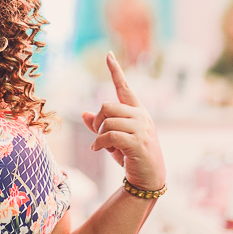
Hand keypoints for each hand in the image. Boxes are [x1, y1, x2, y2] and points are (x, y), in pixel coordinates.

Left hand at [81, 51, 165, 191]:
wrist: (148, 178)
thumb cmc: (131, 157)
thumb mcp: (114, 140)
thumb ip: (101, 126)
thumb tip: (84, 113)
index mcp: (137, 111)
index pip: (124, 87)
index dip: (115, 70)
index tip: (108, 55)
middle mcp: (141, 116)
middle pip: (107, 106)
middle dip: (97, 121)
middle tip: (97, 135)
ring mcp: (141, 128)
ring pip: (108, 121)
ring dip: (99, 135)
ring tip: (100, 146)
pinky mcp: (138, 142)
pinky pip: (110, 135)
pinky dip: (98, 143)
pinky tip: (96, 150)